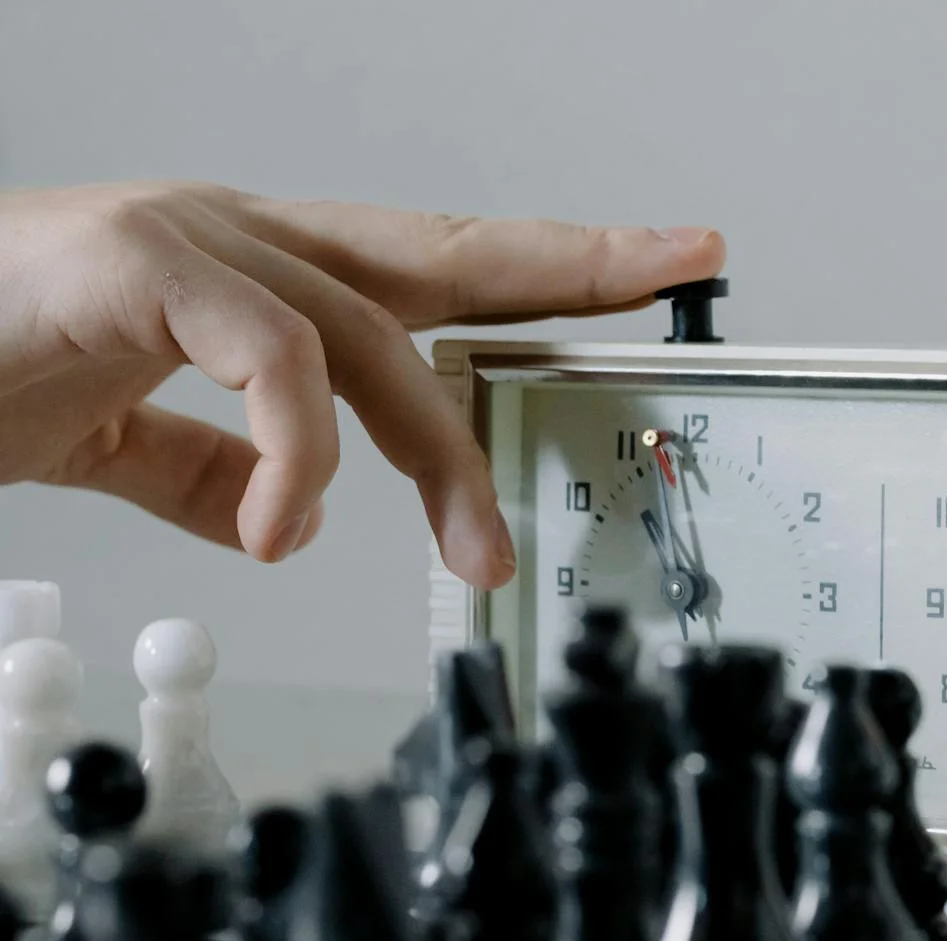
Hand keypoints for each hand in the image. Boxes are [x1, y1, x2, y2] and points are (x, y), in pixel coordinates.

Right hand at [0, 181, 725, 587]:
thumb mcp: (126, 439)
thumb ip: (213, 467)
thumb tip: (300, 513)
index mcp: (257, 281)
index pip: (433, 268)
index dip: (547, 265)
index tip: (652, 266)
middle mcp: (244, 242)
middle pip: (445, 253)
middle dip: (572, 262)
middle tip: (677, 268)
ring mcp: (193, 241)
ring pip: (371, 333)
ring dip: (438, 456)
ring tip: (474, 552)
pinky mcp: (137, 262)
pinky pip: (270, 355)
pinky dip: (297, 452)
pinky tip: (285, 526)